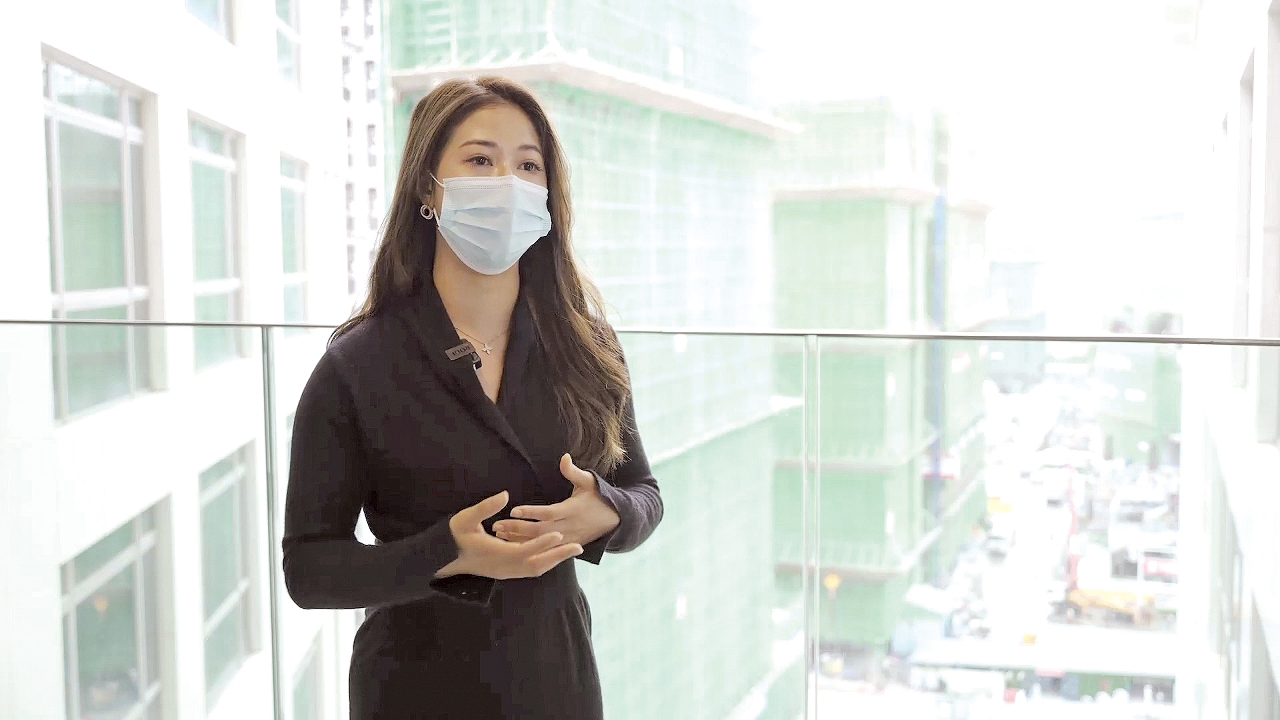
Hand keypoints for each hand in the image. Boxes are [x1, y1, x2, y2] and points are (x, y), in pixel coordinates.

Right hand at [436, 490, 582, 579]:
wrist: (443, 558)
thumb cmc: (454, 536)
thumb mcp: (466, 518)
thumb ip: (485, 507)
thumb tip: (505, 495)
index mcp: (496, 555)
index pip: (526, 551)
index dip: (543, 543)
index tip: (559, 533)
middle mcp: (504, 567)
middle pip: (537, 565)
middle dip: (559, 555)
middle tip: (579, 546)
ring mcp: (505, 572)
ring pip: (536, 570)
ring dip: (555, 560)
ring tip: (572, 550)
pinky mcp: (505, 573)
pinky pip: (530, 570)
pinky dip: (545, 563)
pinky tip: (554, 554)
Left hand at [492, 454, 620, 547]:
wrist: (615, 520)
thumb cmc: (599, 497)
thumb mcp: (589, 482)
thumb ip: (573, 471)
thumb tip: (564, 456)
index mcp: (572, 510)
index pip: (549, 513)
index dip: (531, 512)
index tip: (514, 510)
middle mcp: (569, 526)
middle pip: (539, 530)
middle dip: (518, 529)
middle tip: (497, 525)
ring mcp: (568, 539)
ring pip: (540, 543)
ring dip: (519, 540)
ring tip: (499, 535)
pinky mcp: (567, 546)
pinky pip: (546, 550)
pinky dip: (529, 549)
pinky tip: (513, 546)